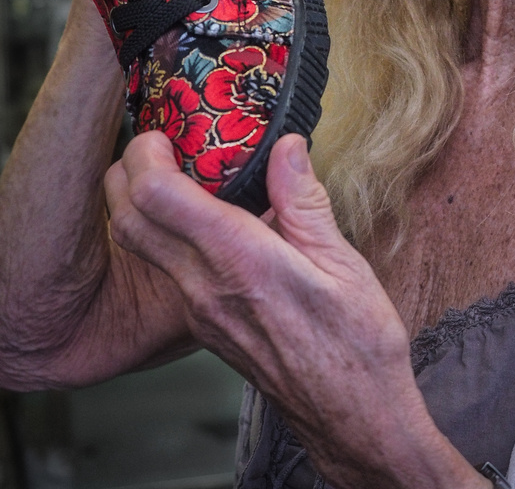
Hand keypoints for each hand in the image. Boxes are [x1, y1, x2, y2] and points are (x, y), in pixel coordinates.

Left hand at [104, 133, 473, 488]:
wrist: (352, 419)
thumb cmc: (357, 346)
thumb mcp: (344, 263)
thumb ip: (305, 200)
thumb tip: (286, 146)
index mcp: (242, 262)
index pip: (159, 198)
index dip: (146, 153)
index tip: (163, 128)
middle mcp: (207, 288)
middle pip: (129, 221)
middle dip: (125, 172)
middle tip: (156, 141)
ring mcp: (200, 311)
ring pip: (140, 247)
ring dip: (139, 202)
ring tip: (177, 169)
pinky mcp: (205, 325)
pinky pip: (167, 269)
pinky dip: (164, 233)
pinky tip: (204, 217)